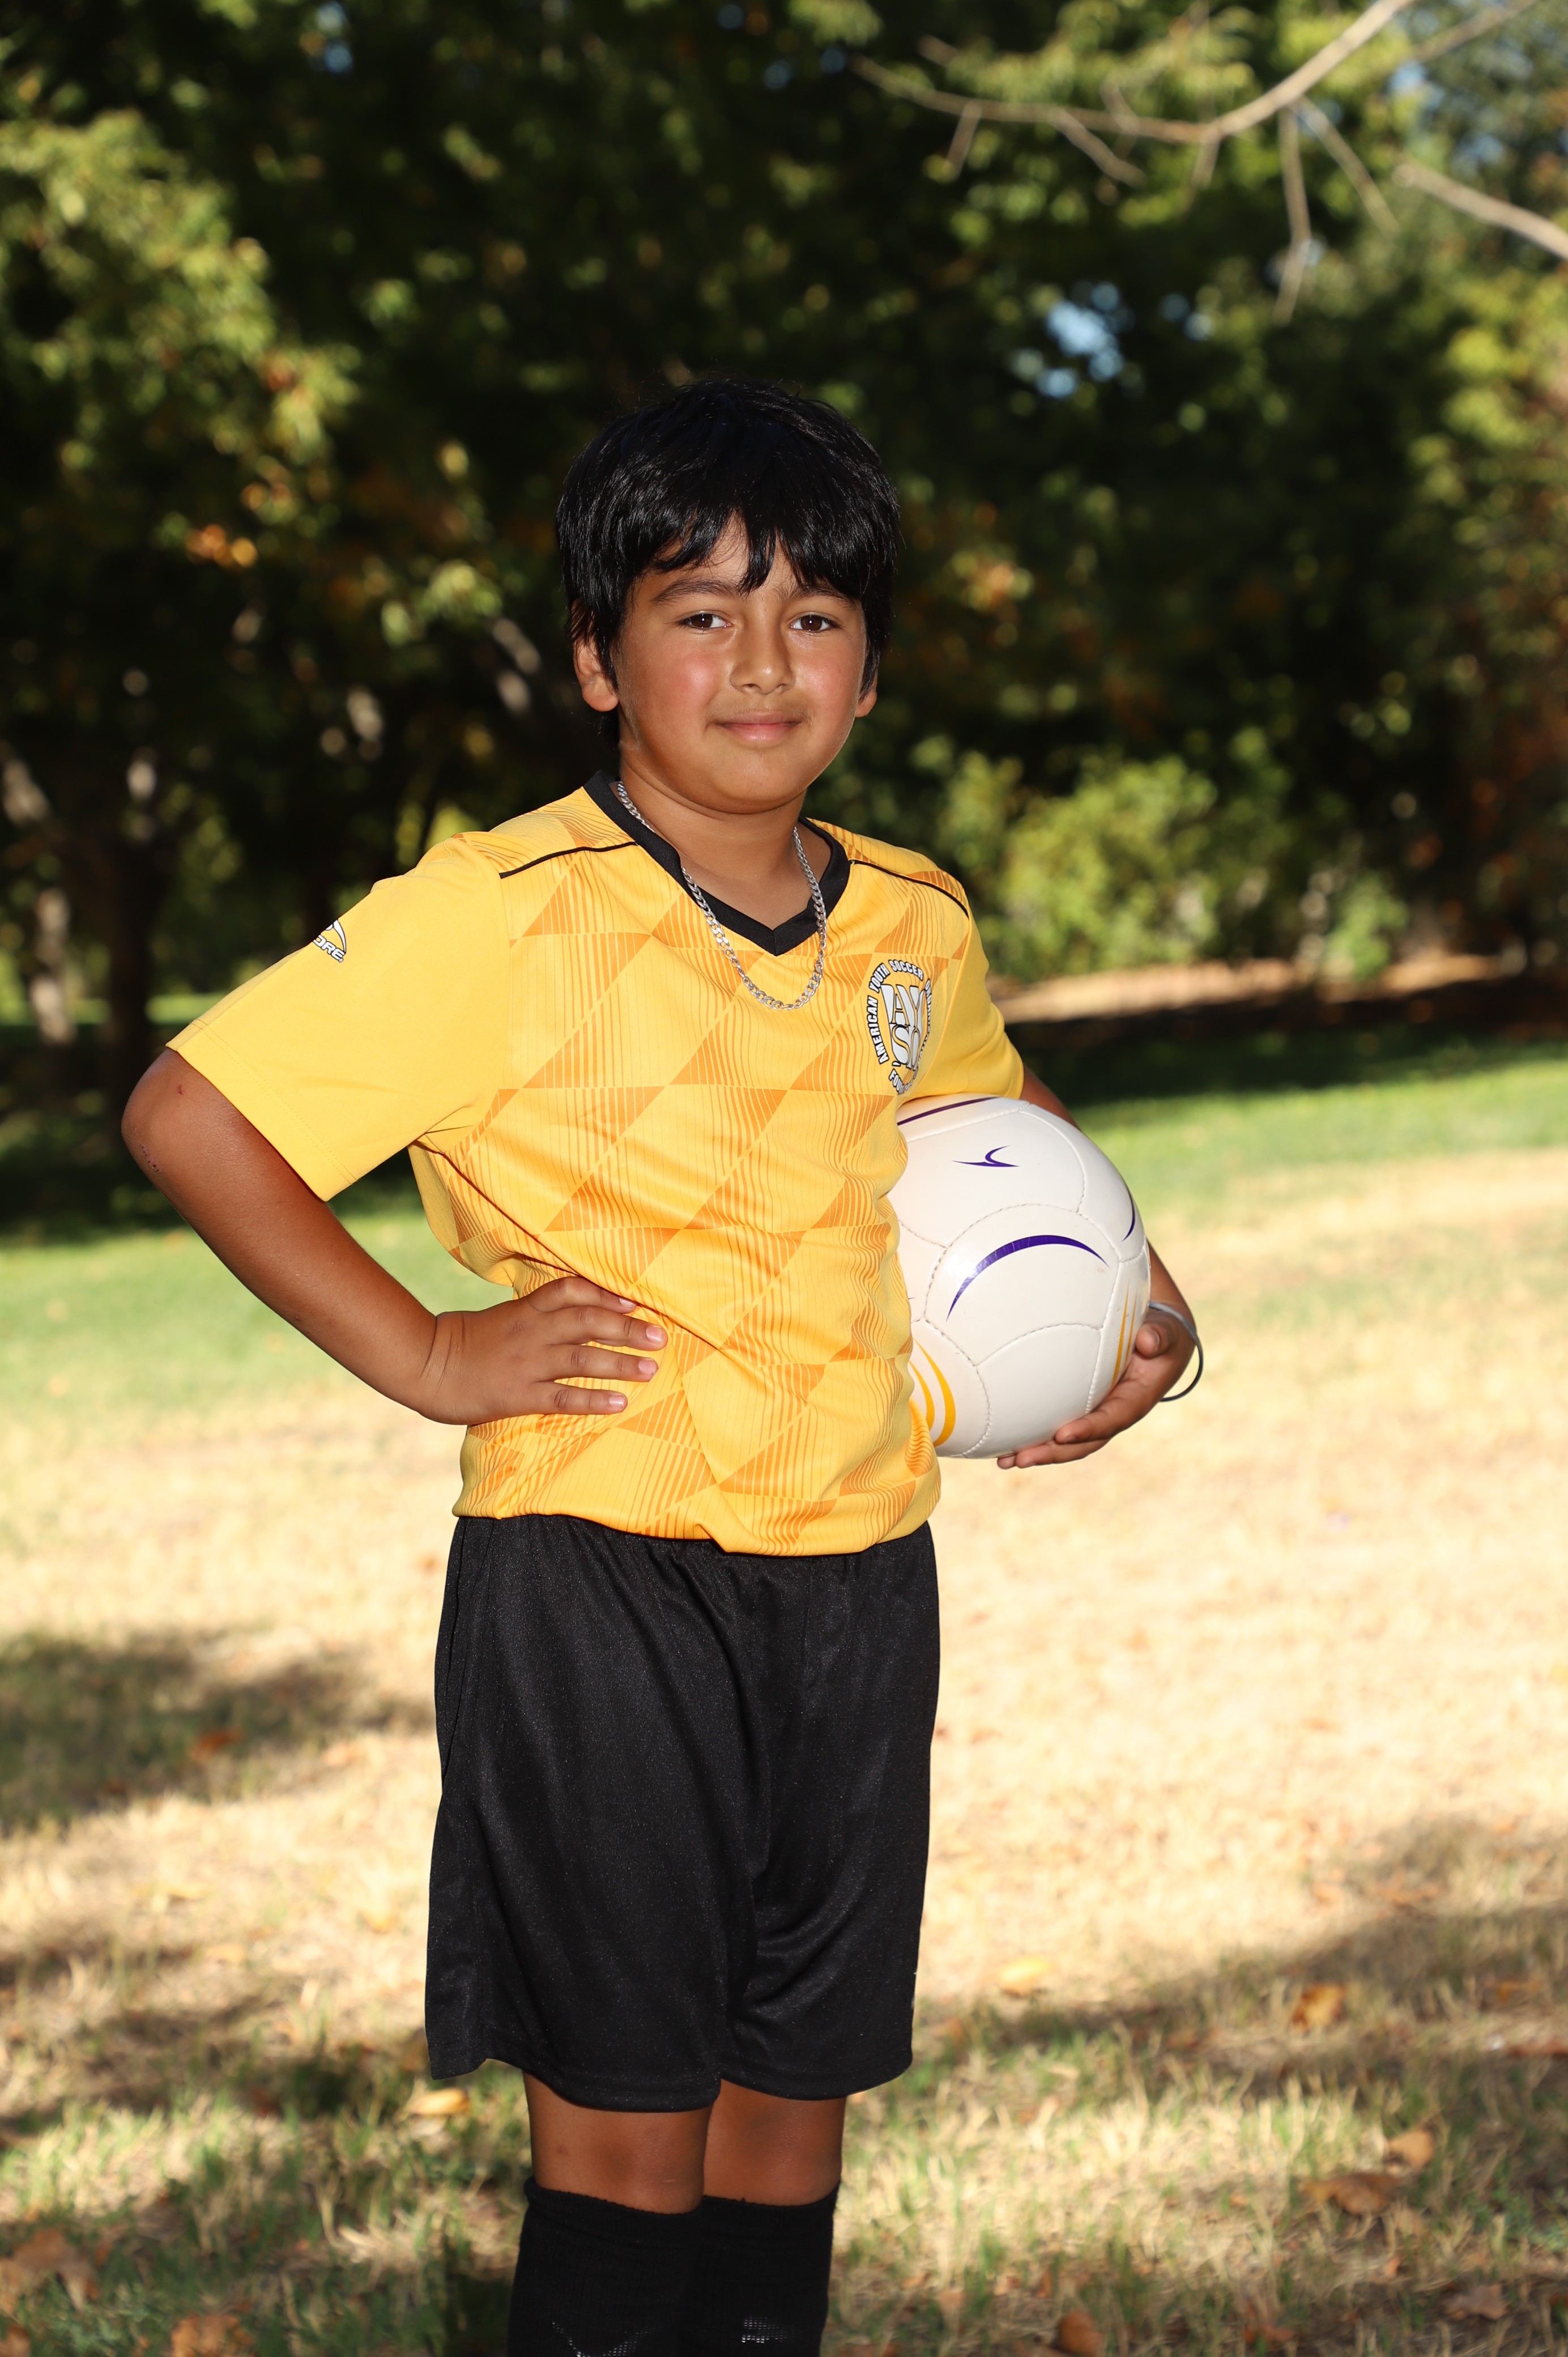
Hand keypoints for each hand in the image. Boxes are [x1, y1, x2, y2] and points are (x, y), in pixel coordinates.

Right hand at [417, 1276, 665, 1424]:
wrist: (426, 1366)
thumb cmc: (464, 1342)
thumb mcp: (501, 1318)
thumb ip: (534, 1315)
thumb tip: (572, 1314)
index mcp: (525, 1310)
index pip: (570, 1291)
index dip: (605, 1294)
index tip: (635, 1300)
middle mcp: (531, 1332)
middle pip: (587, 1322)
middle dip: (627, 1329)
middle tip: (660, 1337)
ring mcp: (526, 1363)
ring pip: (581, 1358)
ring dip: (619, 1363)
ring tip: (650, 1369)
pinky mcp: (518, 1394)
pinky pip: (562, 1397)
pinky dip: (592, 1399)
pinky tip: (618, 1401)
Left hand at [996, 1310, 1194, 1468]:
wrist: (1156, 1341)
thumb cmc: (1161, 1335)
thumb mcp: (1166, 1333)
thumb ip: (1160, 1336)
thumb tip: (1148, 1342)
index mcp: (1135, 1401)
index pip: (1111, 1419)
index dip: (1089, 1429)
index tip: (1063, 1434)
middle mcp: (1113, 1414)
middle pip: (1083, 1442)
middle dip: (1052, 1453)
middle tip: (1021, 1459)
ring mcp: (1094, 1414)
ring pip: (1065, 1441)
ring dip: (1036, 1452)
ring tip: (1004, 1462)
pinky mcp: (1079, 1408)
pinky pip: (1055, 1426)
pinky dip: (1032, 1436)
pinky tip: (1003, 1444)